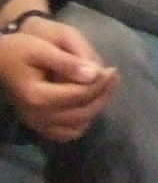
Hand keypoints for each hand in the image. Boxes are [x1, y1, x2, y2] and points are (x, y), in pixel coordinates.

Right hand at [0, 15, 116, 143]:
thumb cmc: (19, 49)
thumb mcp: (43, 48)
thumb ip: (69, 62)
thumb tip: (96, 74)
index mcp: (37, 96)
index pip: (79, 95)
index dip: (100, 83)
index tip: (112, 70)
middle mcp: (36, 115)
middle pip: (82, 113)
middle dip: (103, 95)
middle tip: (113, 78)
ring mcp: (36, 123)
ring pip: (77, 126)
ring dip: (95, 109)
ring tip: (104, 88)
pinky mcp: (37, 125)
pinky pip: (65, 133)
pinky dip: (80, 123)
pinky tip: (88, 104)